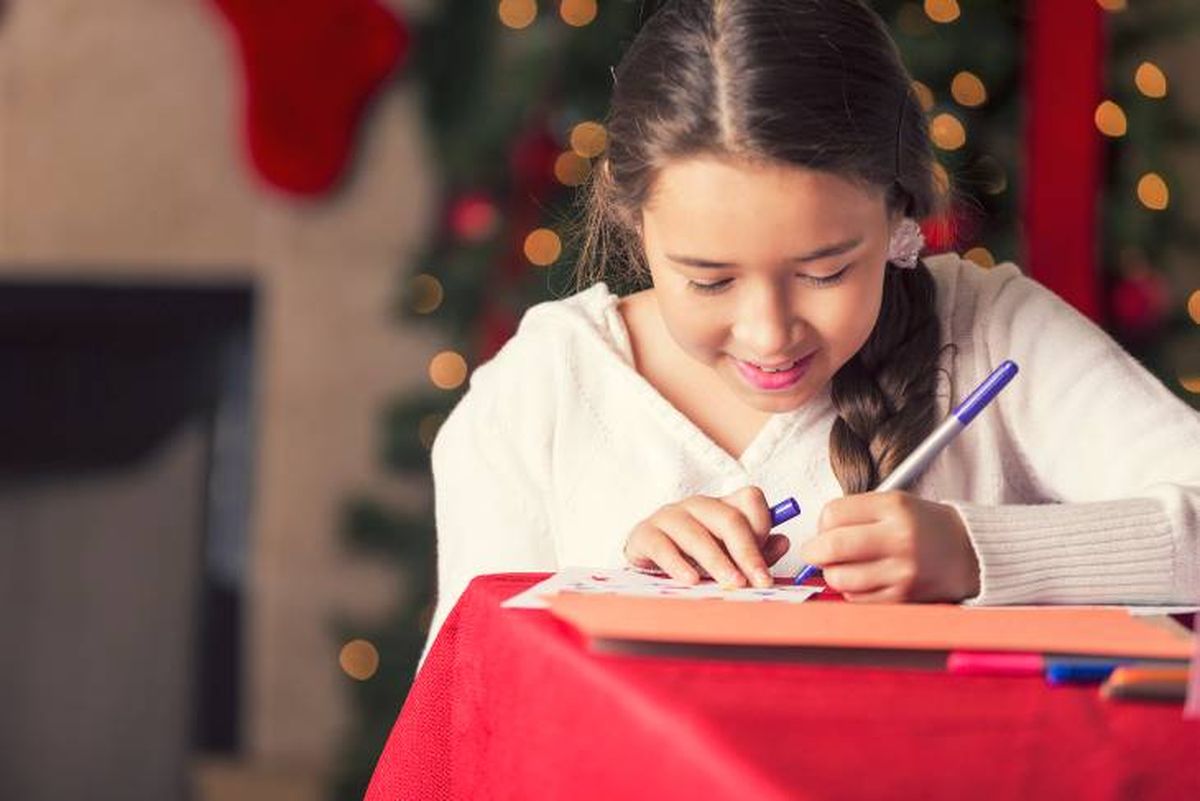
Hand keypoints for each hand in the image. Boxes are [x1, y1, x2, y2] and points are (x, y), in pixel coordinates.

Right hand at [623, 486, 790, 588]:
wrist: (645, 560)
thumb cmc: (693, 558)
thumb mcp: (728, 556)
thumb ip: (757, 551)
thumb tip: (783, 542)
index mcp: (722, 506)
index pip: (750, 498)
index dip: (764, 524)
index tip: (768, 559)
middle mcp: (697, 505)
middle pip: (728, 518)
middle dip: (747, 552)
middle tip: (759, 582)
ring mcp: (669, 516)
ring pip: (696, 533)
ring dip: (717, 560)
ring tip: (731, 584)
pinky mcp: (645, 533)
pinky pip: (662, 546)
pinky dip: (678, 564)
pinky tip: (691, 581)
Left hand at [797, 491, 979, 602]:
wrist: (969, 552)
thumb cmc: (924, 526)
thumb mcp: (893, 503)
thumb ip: (854, 512)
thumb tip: (816, 533)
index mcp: (894, 508)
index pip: (833, 514)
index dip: (820, 523)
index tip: (824, 528)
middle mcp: (899, 539)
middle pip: (832, 546)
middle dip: (813, 551)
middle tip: (814, 552)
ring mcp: (901, 572)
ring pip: (840, 578)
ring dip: (832, 574)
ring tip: (843, 566)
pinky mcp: (903, 597)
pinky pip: (857, 599)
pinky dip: (851, 591)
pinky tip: (864, 580)